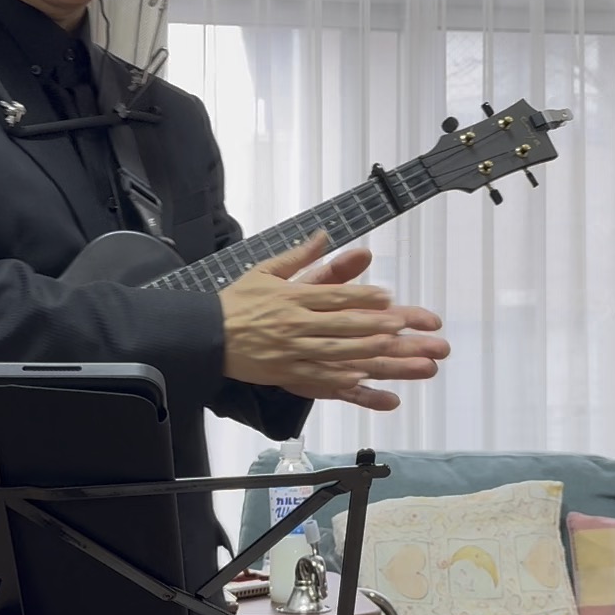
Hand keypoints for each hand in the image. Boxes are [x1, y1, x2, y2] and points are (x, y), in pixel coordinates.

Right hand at [219, 233, 448, 410]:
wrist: (205, 335)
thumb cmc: (238, 302)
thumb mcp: (265, 271)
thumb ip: (299, 256)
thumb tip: (324, 234)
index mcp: (292, 296)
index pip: (335, 295)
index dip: (364, 297)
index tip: (389, 298)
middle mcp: (295, 323)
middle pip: (344, 324)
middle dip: (380, 325)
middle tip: (409, 326)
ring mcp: (291, 350)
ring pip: (337, 352)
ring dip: (370, 352)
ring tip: (398, 352)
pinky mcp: (285, 373)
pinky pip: (316, 377)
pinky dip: (339, 379)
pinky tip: (360, 380)